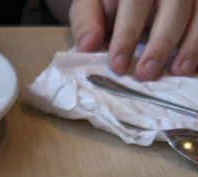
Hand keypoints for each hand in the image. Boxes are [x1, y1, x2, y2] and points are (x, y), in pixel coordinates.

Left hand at [69, 0, 197, 79]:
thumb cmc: (110, 0)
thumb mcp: (92, 3)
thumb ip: (87, 21)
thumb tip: (87, 46)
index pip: (135, 2)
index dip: (127, 34)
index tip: (118, 64)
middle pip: (175, 4)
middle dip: (161, 42)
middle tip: (146, 73)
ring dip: (191, 43)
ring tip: (179, 71)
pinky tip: (193, 65)